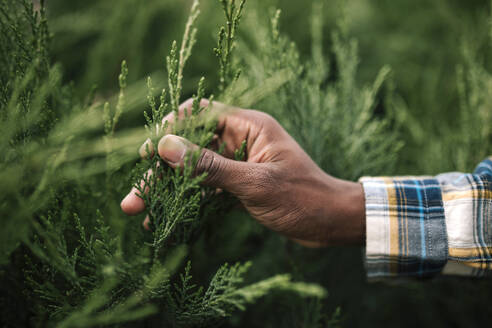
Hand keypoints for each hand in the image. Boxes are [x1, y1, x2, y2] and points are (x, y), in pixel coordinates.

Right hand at [121, 99, 364, 246]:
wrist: (331, 223)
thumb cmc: (303, 198)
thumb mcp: (256, 183)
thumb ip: (210, 165)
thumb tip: (166, 146)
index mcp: (249, 125)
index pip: (200, 111)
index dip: (171, 126)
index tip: (150, 150)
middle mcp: (240, 139)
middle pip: (190, 144)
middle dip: (162, 169)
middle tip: (135, 196)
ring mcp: (238, 162)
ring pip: (194, 168)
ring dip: (169, 187)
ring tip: (140, 211)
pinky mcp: (238, 183)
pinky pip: (205, 186)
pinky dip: (186, 199)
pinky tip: (167, 216)